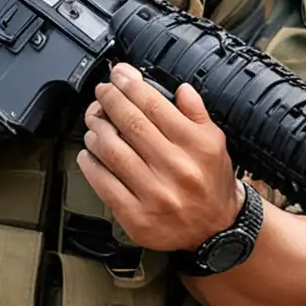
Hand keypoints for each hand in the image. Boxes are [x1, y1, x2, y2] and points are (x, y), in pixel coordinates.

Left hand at [77, 62, 242, 251]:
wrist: (216, 230)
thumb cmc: (211, 183)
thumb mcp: (215, 142)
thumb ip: (196, 113)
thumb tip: (179, 88)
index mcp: (196, 146)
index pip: (155, 106)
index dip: (131, 86)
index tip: (119, 75)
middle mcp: (175, 169)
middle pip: (130, 124)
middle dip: (110, 101)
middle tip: (102, 92)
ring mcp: (154, 194)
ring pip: (113, 151)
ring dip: (97, 130)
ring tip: (94, 121)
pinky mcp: (137, 217)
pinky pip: (104, 184)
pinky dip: (90, 164)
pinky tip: (88, 153)